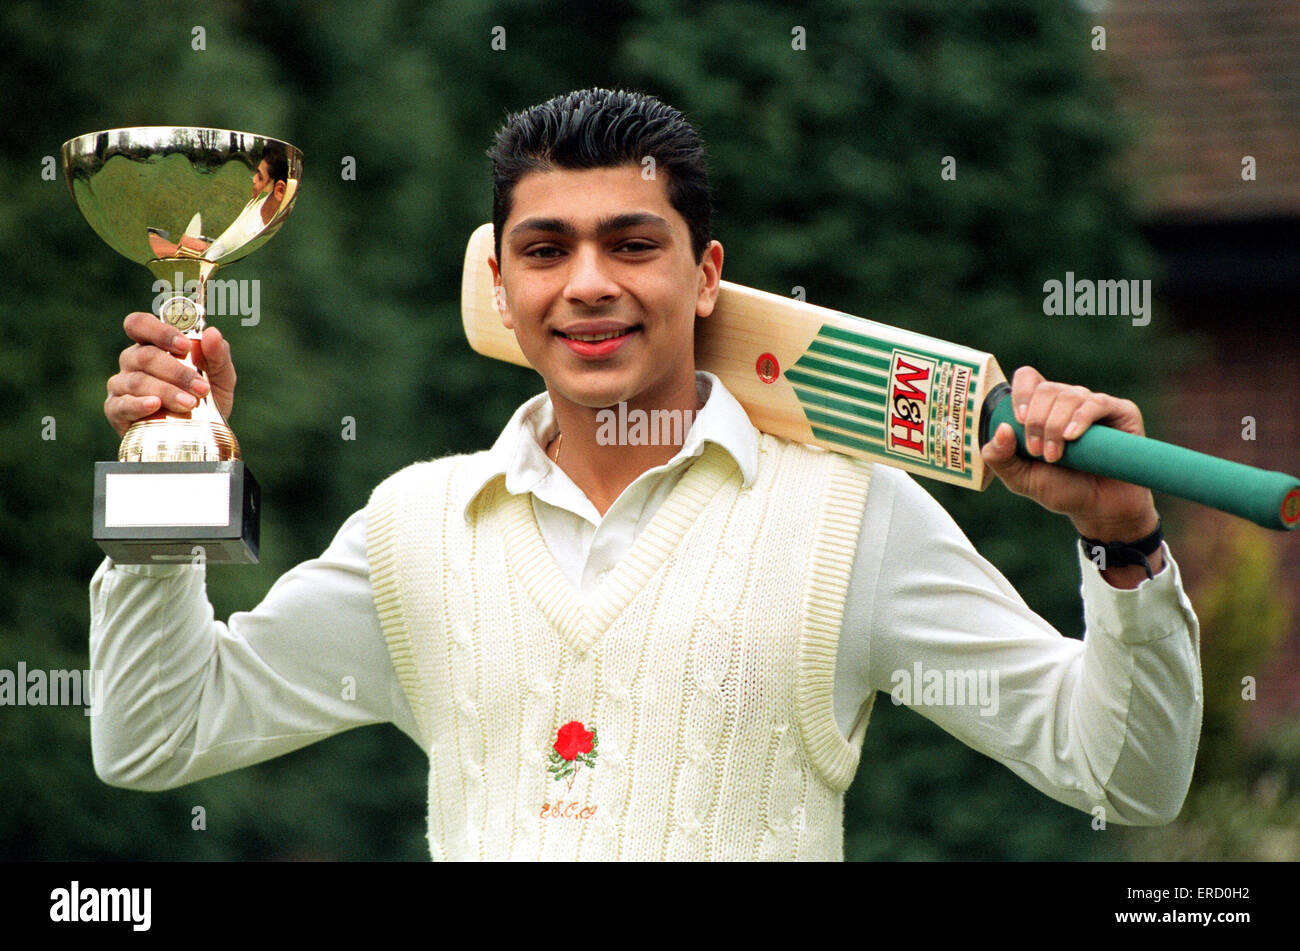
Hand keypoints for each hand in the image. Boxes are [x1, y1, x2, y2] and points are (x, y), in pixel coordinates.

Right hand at [105, 312, 235, 437]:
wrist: (201, 434)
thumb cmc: (206, 398)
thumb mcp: (220, 376)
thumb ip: (218, 355)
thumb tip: (212, 333)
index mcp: (153, 344)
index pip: (140, 324)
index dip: (159, 331)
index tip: (185, 346)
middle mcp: (133, 361)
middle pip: (144, 356)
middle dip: (176, 372)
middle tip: (201, 388)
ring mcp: (121, 385)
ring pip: (137, 381)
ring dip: (166, 391)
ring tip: (190, 403)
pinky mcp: (116, 410)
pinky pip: (122, 404)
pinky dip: (139, 404)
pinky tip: (155, 405)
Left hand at [980, 366, 1158, 543]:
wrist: (1099, 509)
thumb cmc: (1061, 489)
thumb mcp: (1020, 478)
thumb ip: (1000, 457)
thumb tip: (1002, 428)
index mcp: (1042, 409)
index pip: (1028, 378)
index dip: (1020, 393)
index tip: (1018, 421)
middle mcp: (1068, 401)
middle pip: (1046, 389)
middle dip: (1036, 421)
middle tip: (1037, 452)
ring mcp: (1094, 405)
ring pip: (1069, 396)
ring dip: (1055, 426)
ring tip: (1055, 456)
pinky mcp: (1121, 412)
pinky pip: (1097, 403)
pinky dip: (1080, 418)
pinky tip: (1072, 437)